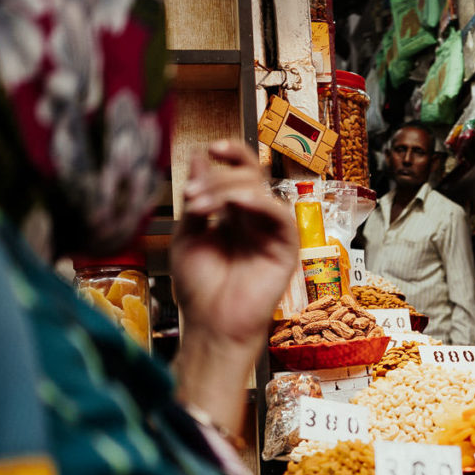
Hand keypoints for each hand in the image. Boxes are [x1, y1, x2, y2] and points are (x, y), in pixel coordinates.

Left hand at [171, 140, 296, 349]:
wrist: (211, 325)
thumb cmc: (200, 288)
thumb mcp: (187, 234)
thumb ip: (196, 199)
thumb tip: (197, 157)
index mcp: (234, 214)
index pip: (239, 172)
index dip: (230, 154)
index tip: (209, 149)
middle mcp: (255, 218)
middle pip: (249, 175)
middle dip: (217, 177)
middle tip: (191, 196)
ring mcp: (271, 232)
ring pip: (261, 189)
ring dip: (228, 188)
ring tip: (199, 206)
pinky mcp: (286, 248)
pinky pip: (280, 214)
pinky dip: (259, 202)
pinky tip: (236, 204)